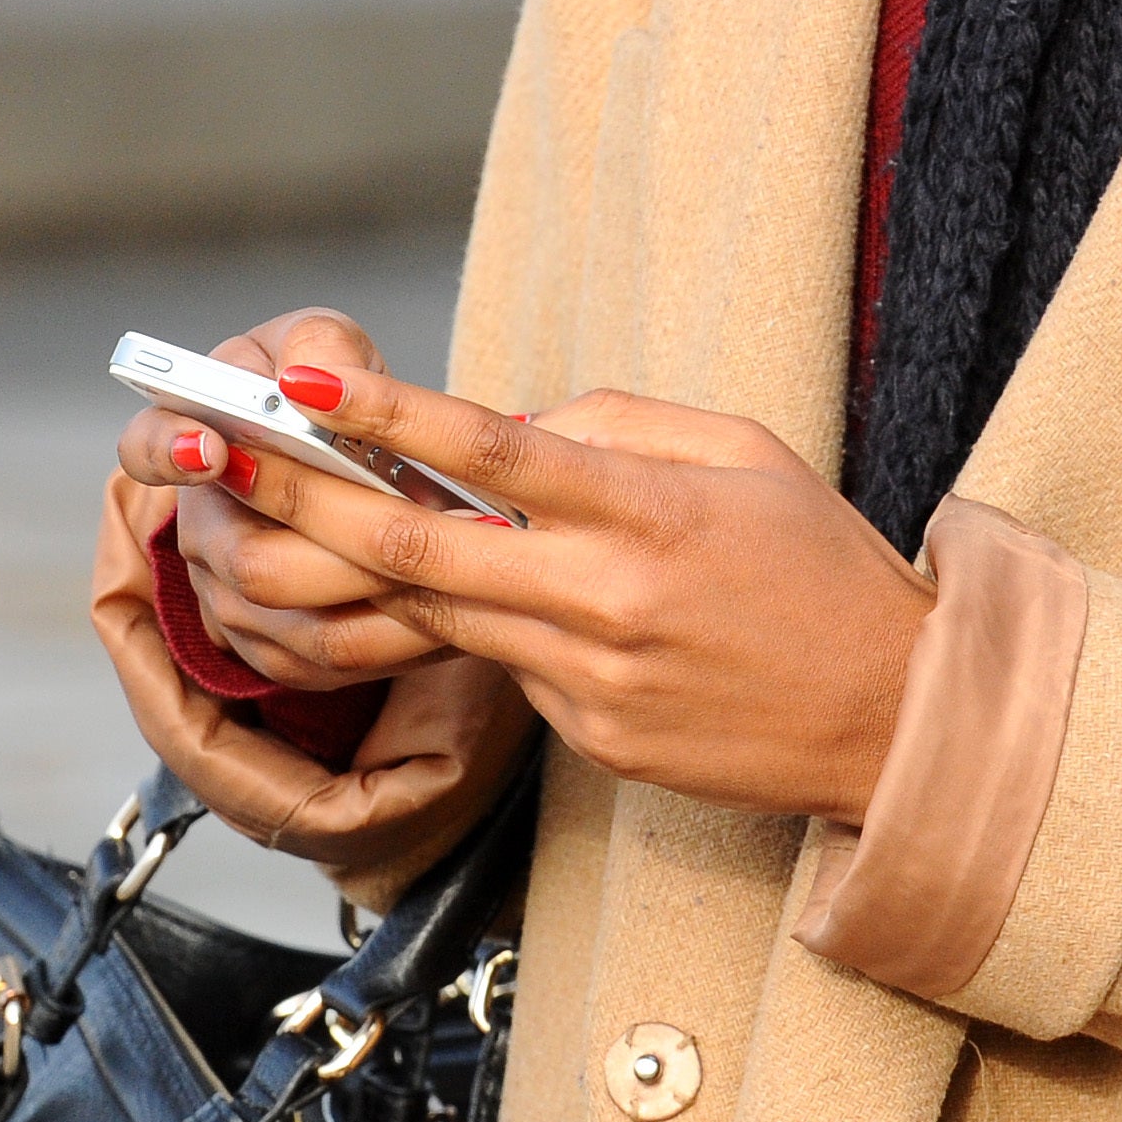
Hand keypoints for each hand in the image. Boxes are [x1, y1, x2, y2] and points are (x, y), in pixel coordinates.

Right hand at [113, 307, 456, 692]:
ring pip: (305, 628)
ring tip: (462, 561)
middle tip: (413, 520)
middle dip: (342, 543)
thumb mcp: (327, 346)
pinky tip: (462, 605)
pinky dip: (407, 639)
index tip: (213, 447)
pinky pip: (341, 666)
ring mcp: (237, 606)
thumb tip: (312, 374)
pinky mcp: (284, 656)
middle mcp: (205, 535)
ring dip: (389, 596)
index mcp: (195, 443)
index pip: (149, 450)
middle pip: (252, 564)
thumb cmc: (333, 395)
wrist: (368, 464)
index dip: (171, 452)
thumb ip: (318, 346)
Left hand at [223, 365, 934, 824]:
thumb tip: (509, 423)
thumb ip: (620, 425)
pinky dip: (478, 624)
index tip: (305, 382)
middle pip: (419, 547)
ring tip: (276, 519)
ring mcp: (591, 681)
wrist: (896, 720)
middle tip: (226, 459)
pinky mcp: (591, 739)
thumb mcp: (744, 454)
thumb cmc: (822, 568)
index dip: (387, 413)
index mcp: (648, 512)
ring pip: (439, 614)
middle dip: (307, 500)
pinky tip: (474, 594)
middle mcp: (606, 601)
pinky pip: (504, 666)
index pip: (491, 451)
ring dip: (355, 565)